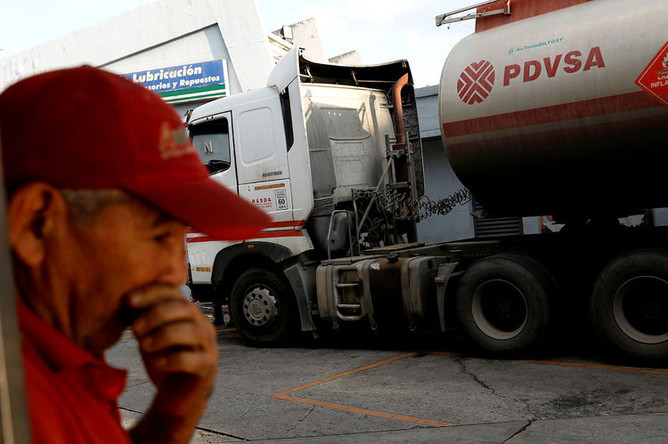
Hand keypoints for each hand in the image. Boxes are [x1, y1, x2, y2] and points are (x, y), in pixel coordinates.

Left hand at [127, 285, 217, 442]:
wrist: (177, 395)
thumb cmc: (164, 360)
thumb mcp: (149, 336)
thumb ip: (143, 319)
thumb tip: (124, 301)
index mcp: (188, 313)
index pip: (174, 292)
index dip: (152, 292)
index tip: (129, 300)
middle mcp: (202, 324)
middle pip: (186, 307)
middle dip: (157, 314)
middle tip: (135, 329)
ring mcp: (208, 345)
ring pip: (192, 331)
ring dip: (163, 336)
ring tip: (144, 347)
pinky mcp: (207, 366)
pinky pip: (192, 359)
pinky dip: (170, 360)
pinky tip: (155, 363)